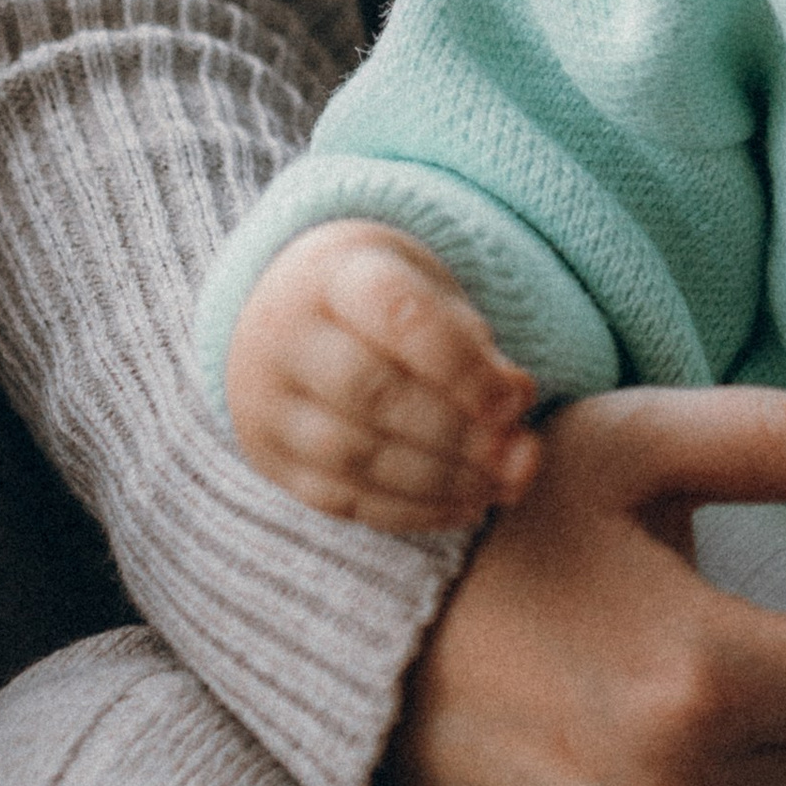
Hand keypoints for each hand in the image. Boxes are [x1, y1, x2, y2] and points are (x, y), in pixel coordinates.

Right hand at [225, 220, 542, 533]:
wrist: (291, 315)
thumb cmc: (387, 304)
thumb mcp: (434, 295)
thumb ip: (477, 347)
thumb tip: (518, 406)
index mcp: (334, 274)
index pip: (397, 315)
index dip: (462, 366)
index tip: (514, 403)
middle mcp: (284, 336)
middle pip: (370, 391)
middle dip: (455, 432)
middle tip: (519, 456)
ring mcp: (266, 402)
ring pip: (351, 454)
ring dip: (439, 480)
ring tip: (500, 485)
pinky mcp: (271, 458)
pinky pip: (338, 499)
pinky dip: (411, 511)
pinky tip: (466, 507)